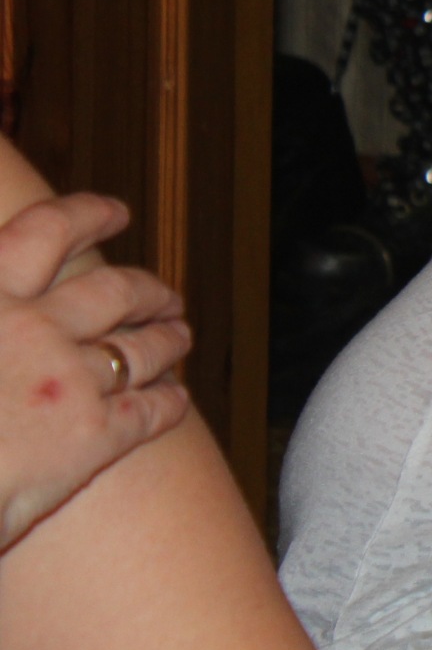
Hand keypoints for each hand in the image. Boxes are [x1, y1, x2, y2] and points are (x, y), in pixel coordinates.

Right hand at [0, 194, 192, 550]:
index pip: (46, 231)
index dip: (88, 215)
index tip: (116, 212)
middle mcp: (34, 326)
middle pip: (114, 291)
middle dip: (147, 289)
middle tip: (165, 294)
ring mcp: (68, 379)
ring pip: (140, 348)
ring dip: (167, 340)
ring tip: (179, 337)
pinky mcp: (91, 437)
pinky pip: (147, 411)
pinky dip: (168, 402)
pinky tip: (177, 402)